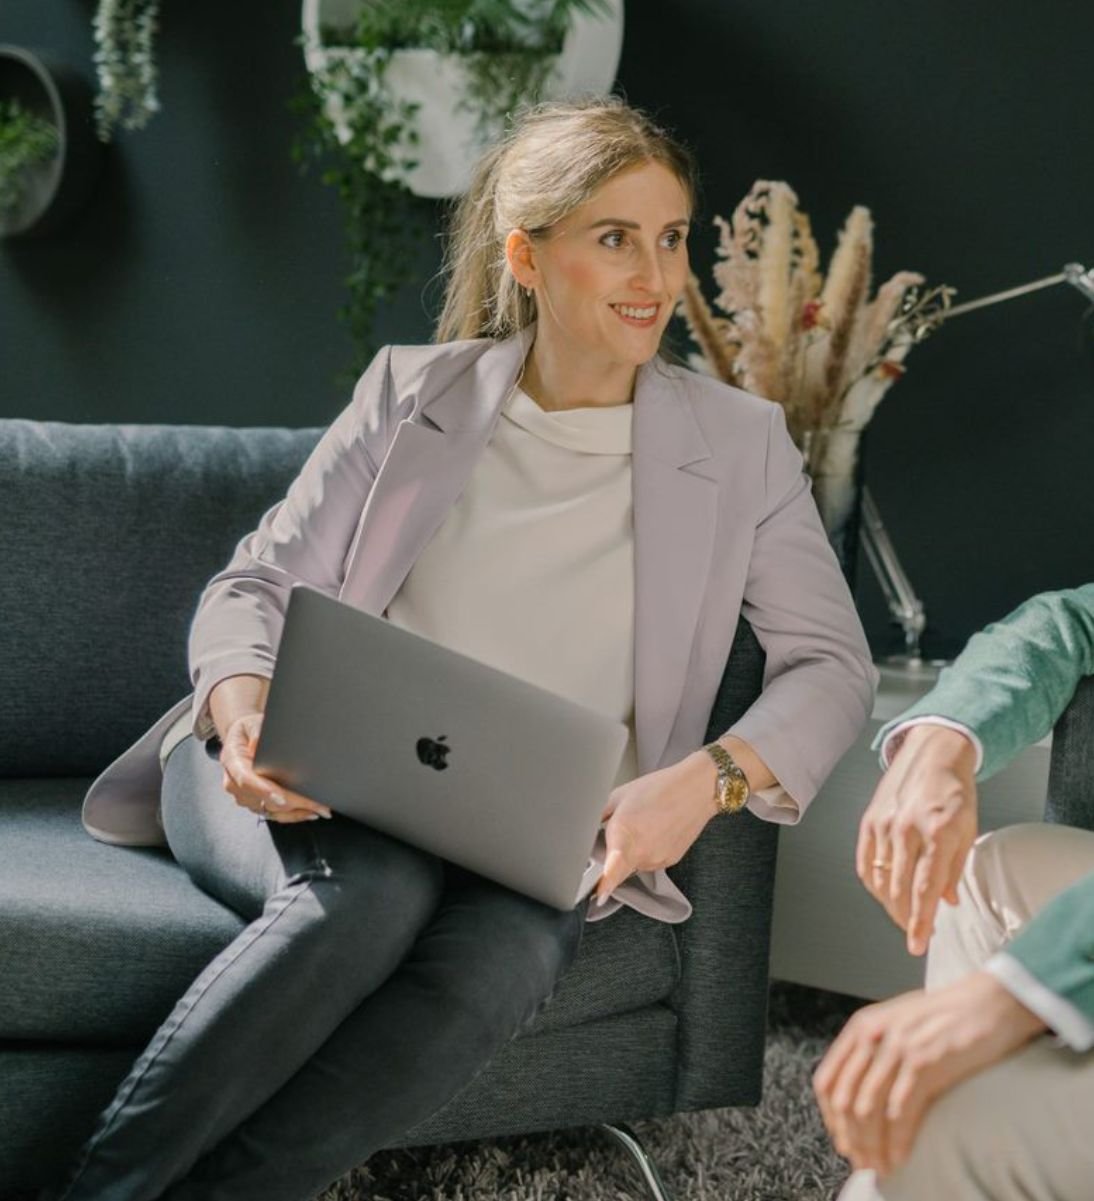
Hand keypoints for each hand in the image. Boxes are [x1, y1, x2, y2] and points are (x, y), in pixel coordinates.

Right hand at [219, 712, 331, 822]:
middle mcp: (234, 784)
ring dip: (296, 811)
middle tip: (318, 804)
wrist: (241, 739)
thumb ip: (256, 732)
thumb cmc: (249, 730)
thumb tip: (259, 744)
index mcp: (232, 762)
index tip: (281, 797)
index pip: (246, 779)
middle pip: (264, 799)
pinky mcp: (255, 803)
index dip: (264, 790)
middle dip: (292, 803)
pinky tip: (310, 812)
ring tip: (320, 809)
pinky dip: (293, 815)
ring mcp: (244, 797)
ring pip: (271, 811)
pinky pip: (274, 815)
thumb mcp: (251, 724)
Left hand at [594, 751, 717, 902]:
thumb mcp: (618, 795)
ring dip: (631, 852)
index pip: (611, 873)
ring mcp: (657, 859)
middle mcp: (642, 852)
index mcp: (625, 835)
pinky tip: (653, 830)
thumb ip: (598, 816)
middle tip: (618, 833)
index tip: (595, 895)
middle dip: (612, 859)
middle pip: (618, 869)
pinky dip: (647, 850)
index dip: (601, 887)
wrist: (696, 790)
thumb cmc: (659, 788)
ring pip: (634, 865)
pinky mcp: (670, 861)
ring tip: (642, 825)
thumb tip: (584, 831)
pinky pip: (649, 861)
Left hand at [813, 971, 1044, 1175]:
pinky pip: (900, 1113)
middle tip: (863, 1164)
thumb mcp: (896, 1025)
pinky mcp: (924, 1063)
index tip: (842, 1141)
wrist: (986, 1003)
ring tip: (880, 1167)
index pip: (828, 1080)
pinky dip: (897, 1142)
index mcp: (861, 1027)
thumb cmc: (944, 1018)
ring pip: (868, 1111)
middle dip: (851, 1138)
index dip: (831, 1118)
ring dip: (871, 1145)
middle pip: (846, 1101)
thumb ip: (873, 1051)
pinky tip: (900, 1158)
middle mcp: (872, 1036)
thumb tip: (857, 1098)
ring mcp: (897, 1049)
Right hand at [856, 724, 977, 953]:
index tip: (918, 946)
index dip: (921, 922)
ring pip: (880, 880)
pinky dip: (873, 883)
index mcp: (938, 832)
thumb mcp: (968, 830)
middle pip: (899, 889)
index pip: (925, 889)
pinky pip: (865, 862)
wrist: (932, 754)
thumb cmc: (954, 792)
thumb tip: (946, 902)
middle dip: (906, 919)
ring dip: (890, 904)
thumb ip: (955, 869)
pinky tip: (884, 892)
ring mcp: (884, 824)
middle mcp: (907, 829)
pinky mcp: (869, 821)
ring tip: (904, 914)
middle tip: (916, 933)